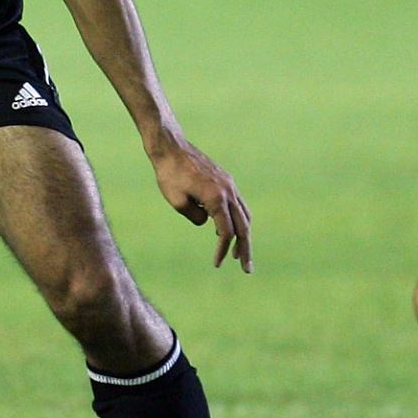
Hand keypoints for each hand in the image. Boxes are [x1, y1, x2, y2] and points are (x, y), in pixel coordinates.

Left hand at [150, 135, 252, 271]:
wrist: (171, 147)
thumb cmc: (169, 174)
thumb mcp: (177, 201)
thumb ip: (195, 217)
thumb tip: (208, 223)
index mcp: (216, 198)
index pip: (226, 232)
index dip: (223, 250)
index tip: (217, 264)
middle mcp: (228, 191)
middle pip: (243, 226)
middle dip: (245, 249)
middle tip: (247, 269)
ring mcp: (229, 184)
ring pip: (244, 215)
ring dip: (244, 235)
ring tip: (240, 254)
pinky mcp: (226, 180)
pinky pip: (237, 204)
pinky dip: (237, 220)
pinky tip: (228, 231)